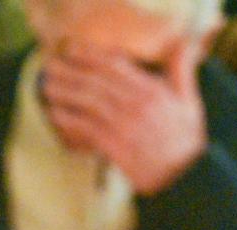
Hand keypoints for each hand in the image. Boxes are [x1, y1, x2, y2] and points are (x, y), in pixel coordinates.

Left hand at [39, 38, 206, 195]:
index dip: (91, 56)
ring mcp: (125, 125)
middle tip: (50, 67)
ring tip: (46, 87)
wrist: (185, 176)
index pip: (116, 66)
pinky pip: (87, 129)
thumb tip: (184, 46)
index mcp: (153, 90)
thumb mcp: (190, 102)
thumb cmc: (186, 141)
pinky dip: (69, 121)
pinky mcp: (116, 146)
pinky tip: (54, 115)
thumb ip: (182, 73)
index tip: (73, 51)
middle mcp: (137, 104)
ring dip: (65, 93)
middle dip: (71, 72)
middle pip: (97, 82)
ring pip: (88, 103)